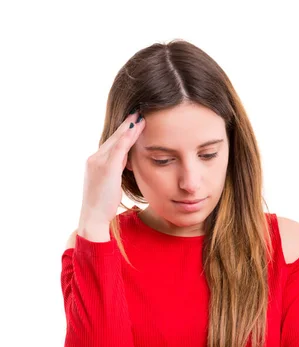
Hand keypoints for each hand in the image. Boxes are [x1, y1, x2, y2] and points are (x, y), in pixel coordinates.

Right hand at [79, 111, 145, 226]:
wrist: (93, 217)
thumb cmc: (102, 206)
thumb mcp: (109, 184)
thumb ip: (115, 171)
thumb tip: (125, 162)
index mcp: (95, 162)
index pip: (111, 144)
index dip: (122, 132)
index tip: (132, 122)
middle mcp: (94, 159)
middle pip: (114, 138)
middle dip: (126, 125)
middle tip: (138, 112)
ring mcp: (98, 162)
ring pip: (117, 140)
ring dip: (129, 128)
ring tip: (140, 117)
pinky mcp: (106, 168)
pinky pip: (118, 148)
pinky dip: (127, 137)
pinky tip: (135, 128)